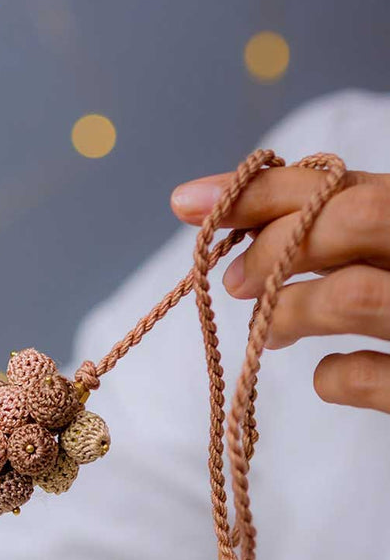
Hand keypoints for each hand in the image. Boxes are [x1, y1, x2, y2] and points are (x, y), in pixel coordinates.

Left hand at [171, 165, 389, 413]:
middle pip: (358, 217)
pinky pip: (370, 378)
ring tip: (269, 333)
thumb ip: (336, 222)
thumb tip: (210, 203)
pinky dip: (335, 376)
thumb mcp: (389, 246)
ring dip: (287, 311)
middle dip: (276, 245)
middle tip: (232, 281)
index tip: (190, 203)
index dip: (261, 190)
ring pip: (354, 294)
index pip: (346, 181)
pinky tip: (330, 374)